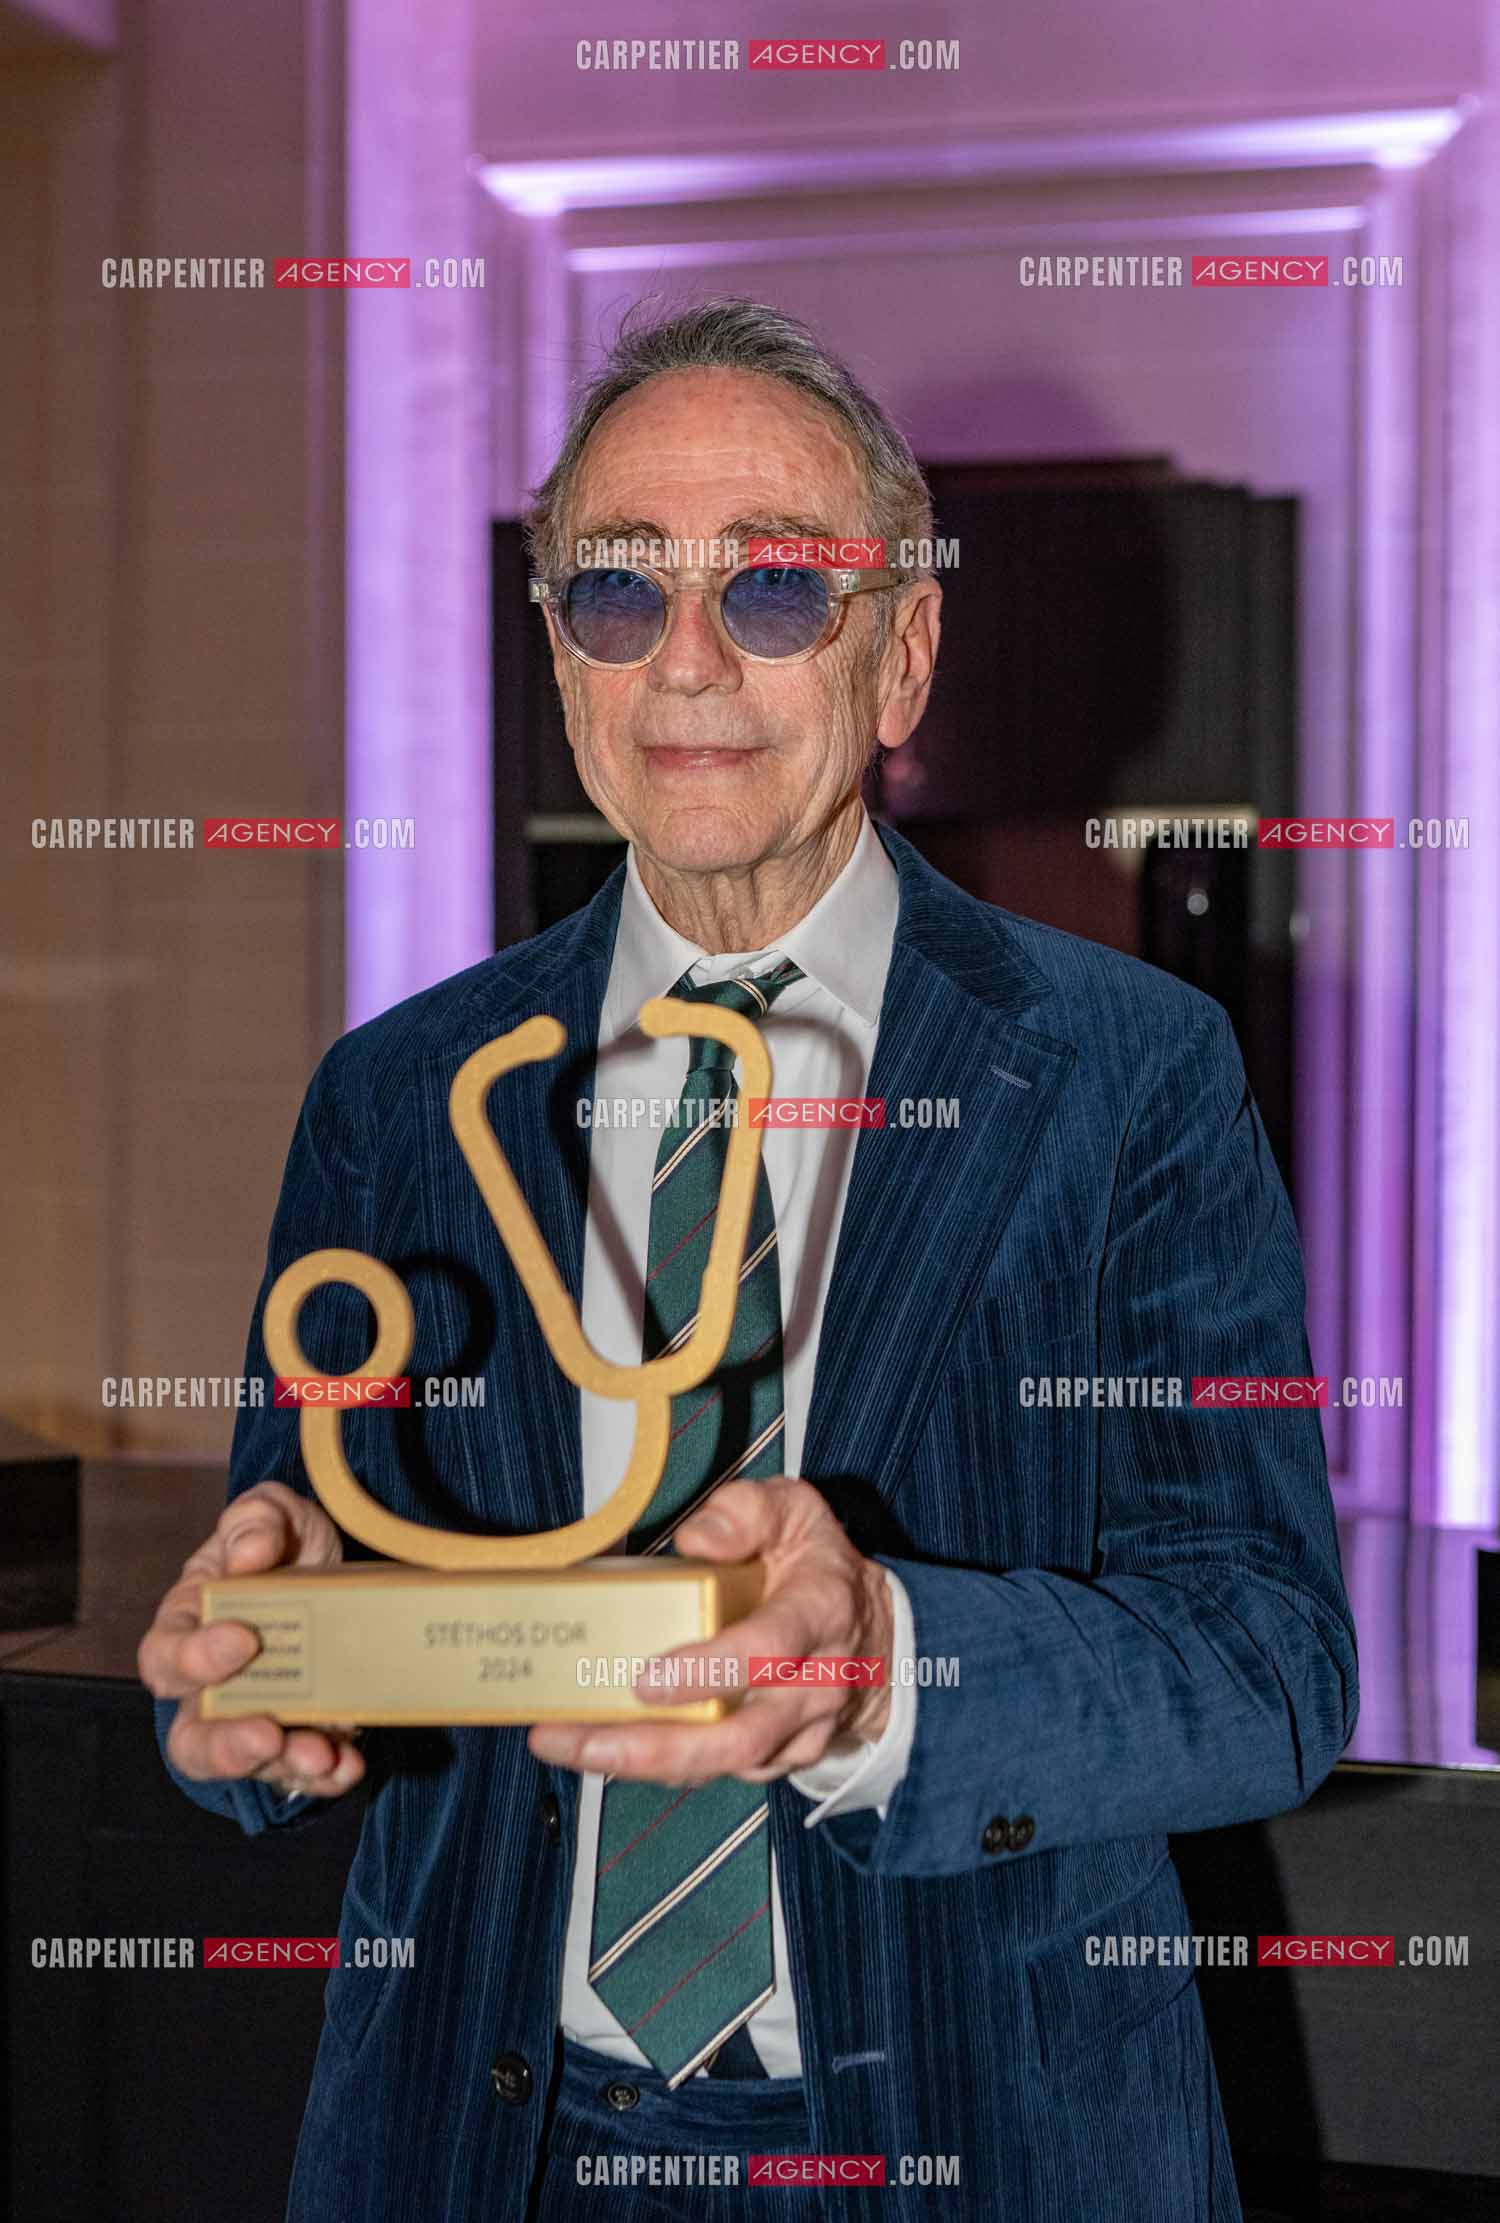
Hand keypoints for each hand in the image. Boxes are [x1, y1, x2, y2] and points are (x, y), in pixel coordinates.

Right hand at [138, 1481, 364, 1800]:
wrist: (340, 1575)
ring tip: (320, 1754)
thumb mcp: (276, 1516)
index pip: (166, 1656)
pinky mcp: (298, 1738)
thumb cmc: (285, 1547)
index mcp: (190, 1626)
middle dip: (226, 1744)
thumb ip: (256, 1520)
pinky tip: (348, 1763)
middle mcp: (211, 1686)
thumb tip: (250, 1552)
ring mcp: (255, 1718)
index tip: (245, 1640)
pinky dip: (324, 1775)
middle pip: (191, 1736)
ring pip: (245, 1764)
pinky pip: (300, 1773)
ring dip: (282, 1765)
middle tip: (267, 1732)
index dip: (196, 1656)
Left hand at [527, 1477, 892, 1784]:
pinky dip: (657, 1767)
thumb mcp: (795, 1512)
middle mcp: (814, 1685)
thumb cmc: (819, 1565)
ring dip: (640, 1764)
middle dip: (654, 1747)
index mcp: (818, 1613)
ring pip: (720, 1763)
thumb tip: (695, 1539)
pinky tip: (601, 1748)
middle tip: (582, 1738)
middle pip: (739, 1737)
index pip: (769, 1649)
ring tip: (566, 1742)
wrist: (873, 1634)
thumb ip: (747, 1510)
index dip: (711, 1669)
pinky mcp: (779, 1758)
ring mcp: (798, 1731)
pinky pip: (715, 1771)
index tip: (647, 1679)